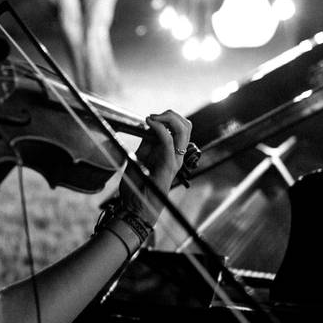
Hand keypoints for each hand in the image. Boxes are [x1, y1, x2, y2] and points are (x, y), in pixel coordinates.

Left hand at [117, 110, 191, 225]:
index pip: (181, 128)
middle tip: (154, 117)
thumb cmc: (137, 186)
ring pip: (183, 129)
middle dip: (171, 115)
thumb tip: (146, 127)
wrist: (135, 208)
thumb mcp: (139, 158)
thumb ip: (145, 144)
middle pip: (186, 125)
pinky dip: (159, 129)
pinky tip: (149, 124)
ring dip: (167, 118)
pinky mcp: (168, 166)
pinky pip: (168, 142)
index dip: (167, 117)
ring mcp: (174, 160)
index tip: (149, 118)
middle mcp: (176, 155)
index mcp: (171, 153)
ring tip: (152, 119)